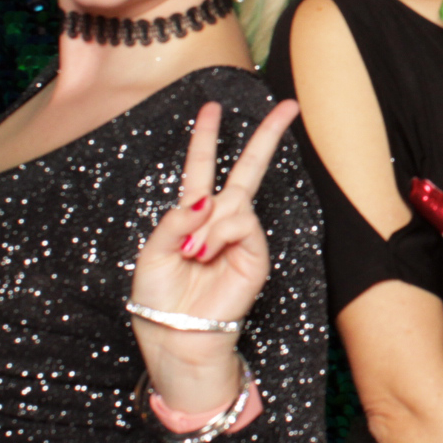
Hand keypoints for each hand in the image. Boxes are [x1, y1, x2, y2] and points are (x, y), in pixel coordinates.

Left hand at [130, 99, 299, 410]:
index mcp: (192, 217)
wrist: (175, 336)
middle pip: (247, 170)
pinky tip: (205, 253)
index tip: (211, 107)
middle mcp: (221, 222)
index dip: (204, 138)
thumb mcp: (153, 252)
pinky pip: (242, 224)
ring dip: (208, 224)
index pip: (201, 169)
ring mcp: (241, 237)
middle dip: (267, 137)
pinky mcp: (255, 255)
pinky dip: (219, 234)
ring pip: (236, 201)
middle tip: (289, 106)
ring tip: (194, 253)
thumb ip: (175, 221)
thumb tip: (205, 201)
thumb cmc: (159, 299)